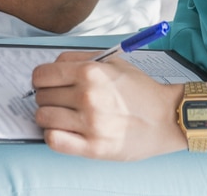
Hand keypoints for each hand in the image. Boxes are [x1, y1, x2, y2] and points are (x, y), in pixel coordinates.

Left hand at [29, 51, 185, 159]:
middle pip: (41, 96)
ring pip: (43, 118)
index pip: (41, 75)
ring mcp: (89, 124)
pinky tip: (64, 131)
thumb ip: (79, 59)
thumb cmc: (139, 89)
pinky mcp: (93, 147)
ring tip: (63, 116)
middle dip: (47, 97)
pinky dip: (53, 135)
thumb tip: (51, 68)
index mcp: (90, 72)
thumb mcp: (113, 62)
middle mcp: (87, 97)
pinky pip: (53, 140)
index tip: (47, 84)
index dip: (41, 79)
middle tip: (61, 100)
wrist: (166, 118)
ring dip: (49, 117)